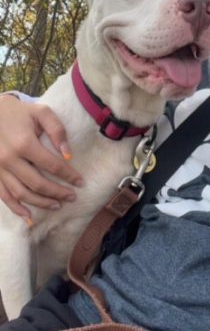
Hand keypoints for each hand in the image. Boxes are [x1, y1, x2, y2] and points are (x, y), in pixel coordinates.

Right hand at [0, 95, 83, 222]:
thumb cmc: (19, 112)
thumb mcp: (41, 113)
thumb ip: (57, 131)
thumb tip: (68, 156)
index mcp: (24, 143)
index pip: (52, 166)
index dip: (69, 176)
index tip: (80, 182)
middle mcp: (9, 159)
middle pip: (38, 184)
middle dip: (58, 193)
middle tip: (72, 197)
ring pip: (21, 193)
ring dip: (41, 203)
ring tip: (57, 205)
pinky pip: (3, 195)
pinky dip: (16, 208)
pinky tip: (28, 217)